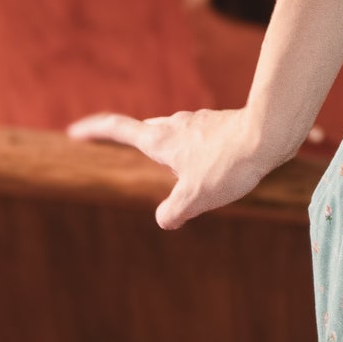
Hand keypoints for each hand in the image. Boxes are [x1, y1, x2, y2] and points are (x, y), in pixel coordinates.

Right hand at [65, 105, 276, 229]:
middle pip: (145, 130)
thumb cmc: (228, 165)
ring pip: (174, 133)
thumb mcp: (195, 198)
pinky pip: (199, 138)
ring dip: (168, 147)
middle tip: (120, 146)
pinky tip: (212, 164)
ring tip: (173, 168)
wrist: (268, 135)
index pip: (118, 128)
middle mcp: (176, 125)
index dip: (94, 130)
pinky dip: (195, 150)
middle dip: (132, 139)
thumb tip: (165, 219)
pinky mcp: (221, 125)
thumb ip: (173, 212)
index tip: (74, 132)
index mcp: (160, 140)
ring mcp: (199, 122)